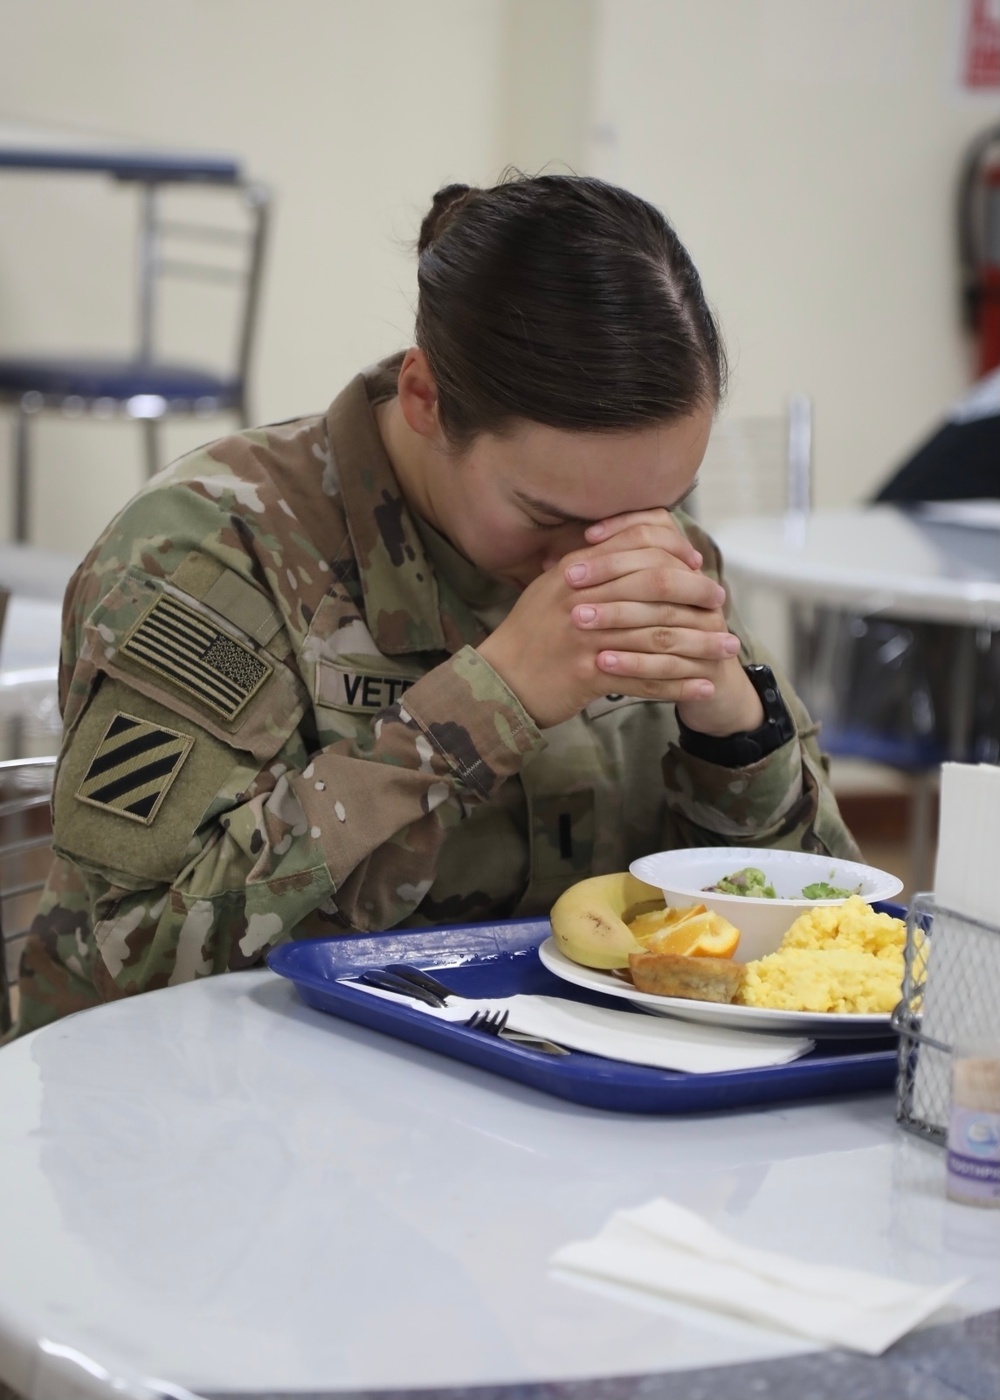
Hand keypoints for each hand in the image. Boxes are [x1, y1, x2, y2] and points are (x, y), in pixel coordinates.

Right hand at [477, 509, 750, 728]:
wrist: (498, 682)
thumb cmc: (529, 636)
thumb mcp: (551, 589)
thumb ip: (590, 568)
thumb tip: (632, 549)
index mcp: (576, 571)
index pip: (638, 546)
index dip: (675, 553)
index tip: (698, 567)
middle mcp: (583, 598)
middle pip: (657, 586)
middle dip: (697, 594)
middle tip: (722, 604)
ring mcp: (586, 636)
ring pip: (659, 635)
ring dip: (700, 644)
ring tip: (727, 649)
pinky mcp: (588, 674)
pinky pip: (646, 679)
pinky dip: (679, 684)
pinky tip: (703, 687)